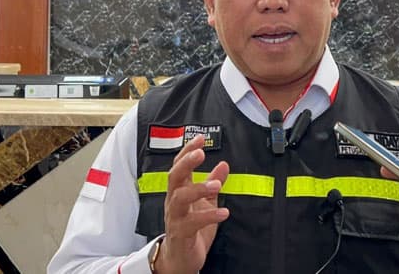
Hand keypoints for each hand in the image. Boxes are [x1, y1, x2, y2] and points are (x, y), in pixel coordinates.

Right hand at [154, 135, 229, 273]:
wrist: (180, 259)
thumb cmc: (191, 228)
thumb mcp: (205, 203)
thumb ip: (212, 183)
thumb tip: (223, 165)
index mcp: (179, 192)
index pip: (179, 166)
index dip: (187, 151)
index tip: (200, 139)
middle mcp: (174, 202)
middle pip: (174, 177)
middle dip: (186, 163)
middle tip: (200, 154)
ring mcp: (175, 217)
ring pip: (180, 198)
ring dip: (198, 189)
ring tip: (216, 185)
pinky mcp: (181, 234)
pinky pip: (192, 223)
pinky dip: (209, 216)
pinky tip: (224, 213)